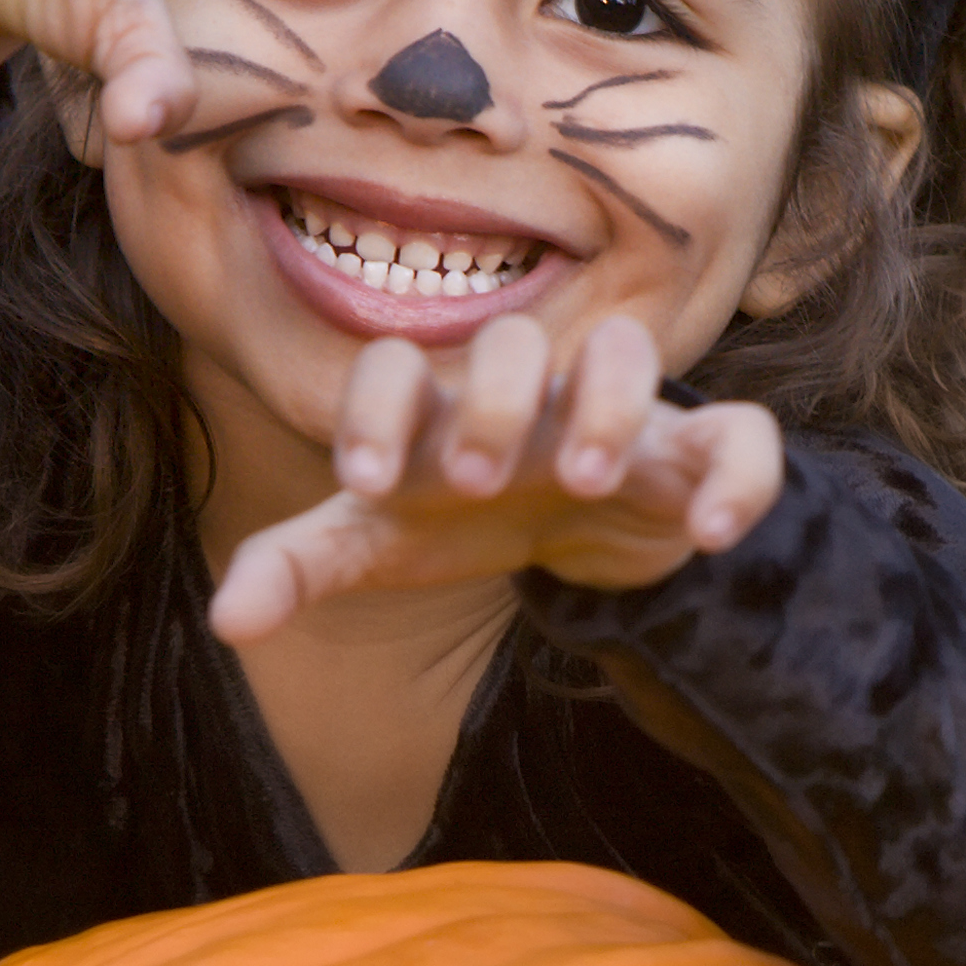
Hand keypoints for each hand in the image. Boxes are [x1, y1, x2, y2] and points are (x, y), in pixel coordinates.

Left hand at [207, 313, 783, 644]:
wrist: (580, 523)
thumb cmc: (463, 514)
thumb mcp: (380, 541)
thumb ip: (301, 566)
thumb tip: (225, 621)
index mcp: (442, 403)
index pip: (397, 367)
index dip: (376, 412)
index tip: (365, 482)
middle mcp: (531, 391)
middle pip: (515, 343)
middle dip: (497, 403)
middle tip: (480, 481)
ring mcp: (620, 412)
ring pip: (630, 354)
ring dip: (608, 406)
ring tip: (586, 478)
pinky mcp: (698, 452)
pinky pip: (740, 437)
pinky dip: (735, 478)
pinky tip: (709, 537)